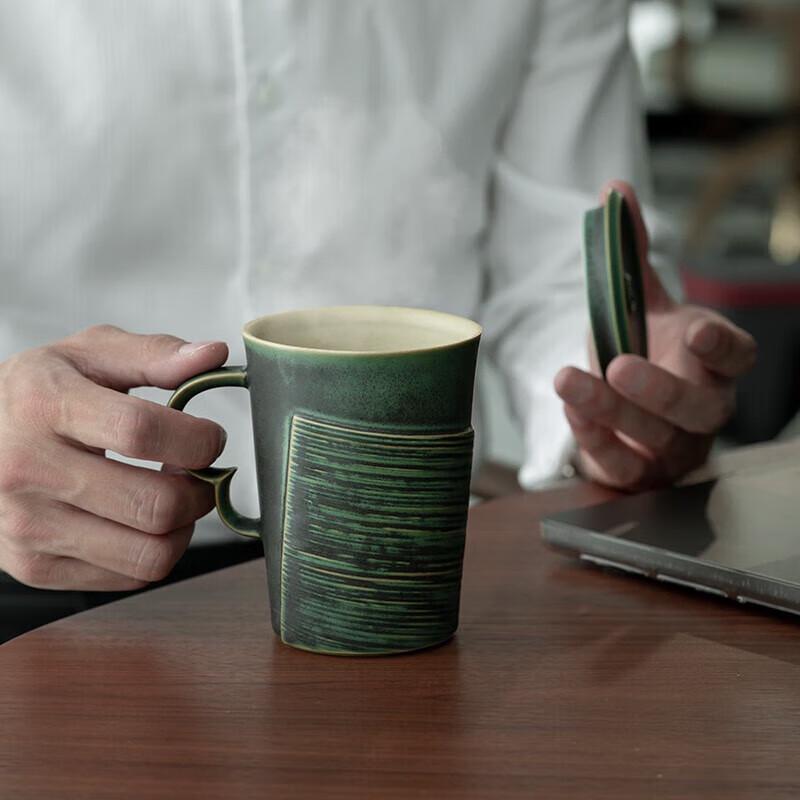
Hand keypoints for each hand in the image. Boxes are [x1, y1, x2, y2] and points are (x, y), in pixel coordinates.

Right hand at [0, 325, 227, 589]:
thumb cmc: (40, 394)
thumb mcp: (88, 355)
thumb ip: (155, 353)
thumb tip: (214, 354)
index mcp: (44, 404)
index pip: (142, 432)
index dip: (198, 439)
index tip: (210, 437)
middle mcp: (27, 469)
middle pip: (155, 505)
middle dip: (201, 490)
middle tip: (199, 473)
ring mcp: (27, 526)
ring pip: (150, 554)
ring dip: (184, 527)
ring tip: (174, 496)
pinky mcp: (35, 567)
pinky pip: (130, 577)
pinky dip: (154, 551)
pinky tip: (142, 521)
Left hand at [554, 180, 756, 489]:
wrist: (624, 413)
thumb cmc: (642, 353)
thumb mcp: (638, 306)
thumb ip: (630, 255)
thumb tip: (615, 190)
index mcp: (712, 364)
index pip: (736, 357)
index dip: (722, 346)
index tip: (695, 331)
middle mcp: (701, 409)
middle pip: (699, 407)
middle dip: (661, 389)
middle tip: (620, 365)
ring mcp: (671, 445)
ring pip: (654, 438)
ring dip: (610, 411)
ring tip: (568, 378)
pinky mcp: (636, 471)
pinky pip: (621, 465)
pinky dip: (593, 438)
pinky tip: (568, 407)